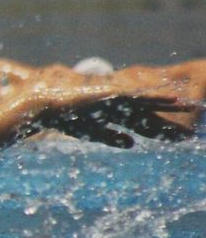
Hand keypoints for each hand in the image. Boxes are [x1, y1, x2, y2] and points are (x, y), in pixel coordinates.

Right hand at [29, 85, 197, 147]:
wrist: (47, 107)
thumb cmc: (64, 120)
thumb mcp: (92, 132)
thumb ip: (111, 136)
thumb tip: (133, 143)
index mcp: (115, 114)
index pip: (143, 123)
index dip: (162, 129)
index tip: (179, 135)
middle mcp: (119, 105)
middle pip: (150, 114)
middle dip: (170, 118)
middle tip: (191, 123)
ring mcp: (117, 98)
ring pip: (149, 104)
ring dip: (170, 106)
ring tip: (189, 105)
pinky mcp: (112, 95)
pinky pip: (139, 97)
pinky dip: (157, 98)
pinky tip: (173, 100)